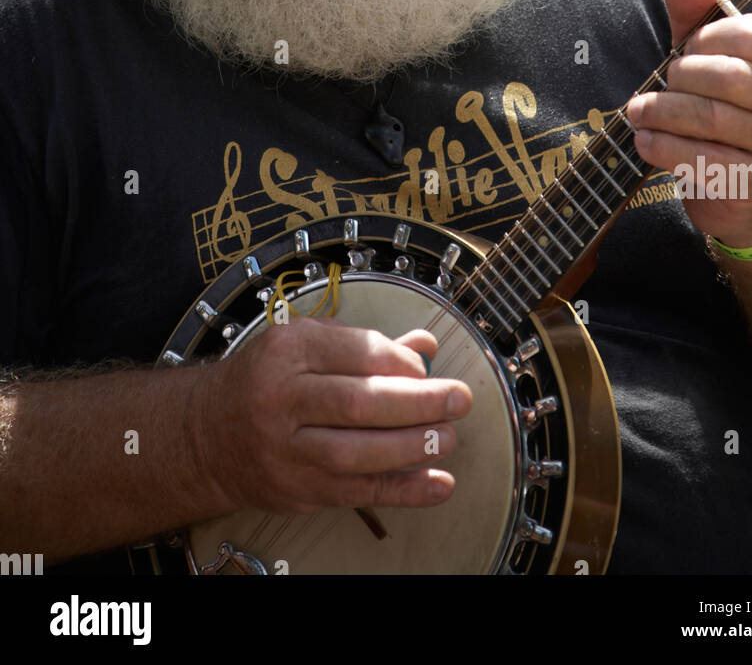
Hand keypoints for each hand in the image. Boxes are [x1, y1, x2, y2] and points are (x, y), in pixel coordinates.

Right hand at [197, 318, 471, 515]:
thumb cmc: (267, 381)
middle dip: (418, 402)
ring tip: (449, 437)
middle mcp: (282, 399)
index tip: (428, 367)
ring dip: (412, 446)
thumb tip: (426, 345)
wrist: (207, 434)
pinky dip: (405, 491)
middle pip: (359, 402)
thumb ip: (367, 346)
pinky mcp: (297, 489)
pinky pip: (358, 492)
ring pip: (357, 452)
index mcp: (288, 350)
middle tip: (458, 399)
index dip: (402, 361)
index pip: (357, 352)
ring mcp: (286, 450)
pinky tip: (439, 483)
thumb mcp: (307, 345)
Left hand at [625, 0, 751, 248]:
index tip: (683, 50)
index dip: (703, 38)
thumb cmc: (724, 102)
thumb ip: (695, 6)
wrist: (747, 181)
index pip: (747, 33)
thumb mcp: (710, 50)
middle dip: (678, 77)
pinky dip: (666, 148)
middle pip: (726, 77)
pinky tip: (645, 140)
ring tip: (638, 110)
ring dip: (662, 112)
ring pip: (711, 118)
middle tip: (658, 83)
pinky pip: (707, 160)